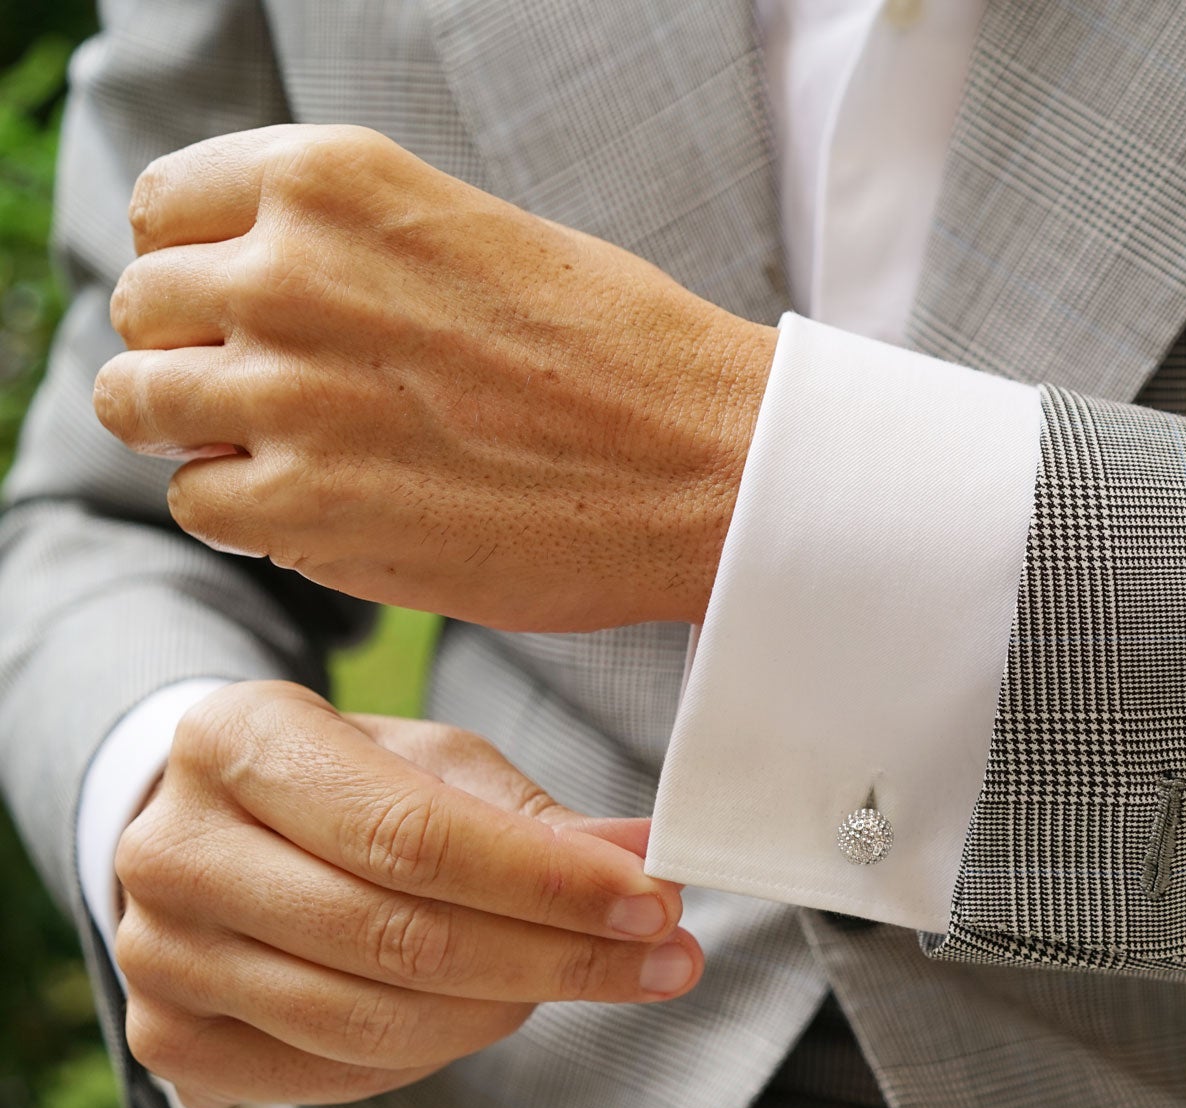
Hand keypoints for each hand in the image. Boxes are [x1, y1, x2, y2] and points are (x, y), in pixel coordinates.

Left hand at [93, 124, 777, 631]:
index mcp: (332, 179)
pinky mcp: (303, 505)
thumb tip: (251, 288)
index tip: (245, 311)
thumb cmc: (620, 354)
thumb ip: (347, 245)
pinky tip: (331, 506)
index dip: (198, 267)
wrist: (710, 463)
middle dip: (196, 353)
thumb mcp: (473, 233)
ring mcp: (286, 390)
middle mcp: (288, 269)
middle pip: (144, 308)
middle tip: (281, 396)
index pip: (164, 209)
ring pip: (138, 404)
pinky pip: (198, 503)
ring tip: (297, 452)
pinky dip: (246, 513)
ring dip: (202, 433)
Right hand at [112, 680, 700, 1107]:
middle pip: (399, 939)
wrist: (215, 832)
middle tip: (667, 958)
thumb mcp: (436, 768)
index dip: (547, 882)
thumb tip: (649, 860)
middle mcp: (173, 850)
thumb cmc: (344, 785)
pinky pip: (338, 1075)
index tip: (656, 903)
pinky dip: (437, 1052)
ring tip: (587, 977)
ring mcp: (156, 956)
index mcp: (237, 740)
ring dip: (511, 1008)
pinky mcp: (168, 1041)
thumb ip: (536, 819)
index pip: (414, 835)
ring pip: (374, 1022)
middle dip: (559, 957)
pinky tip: (494, 1009)